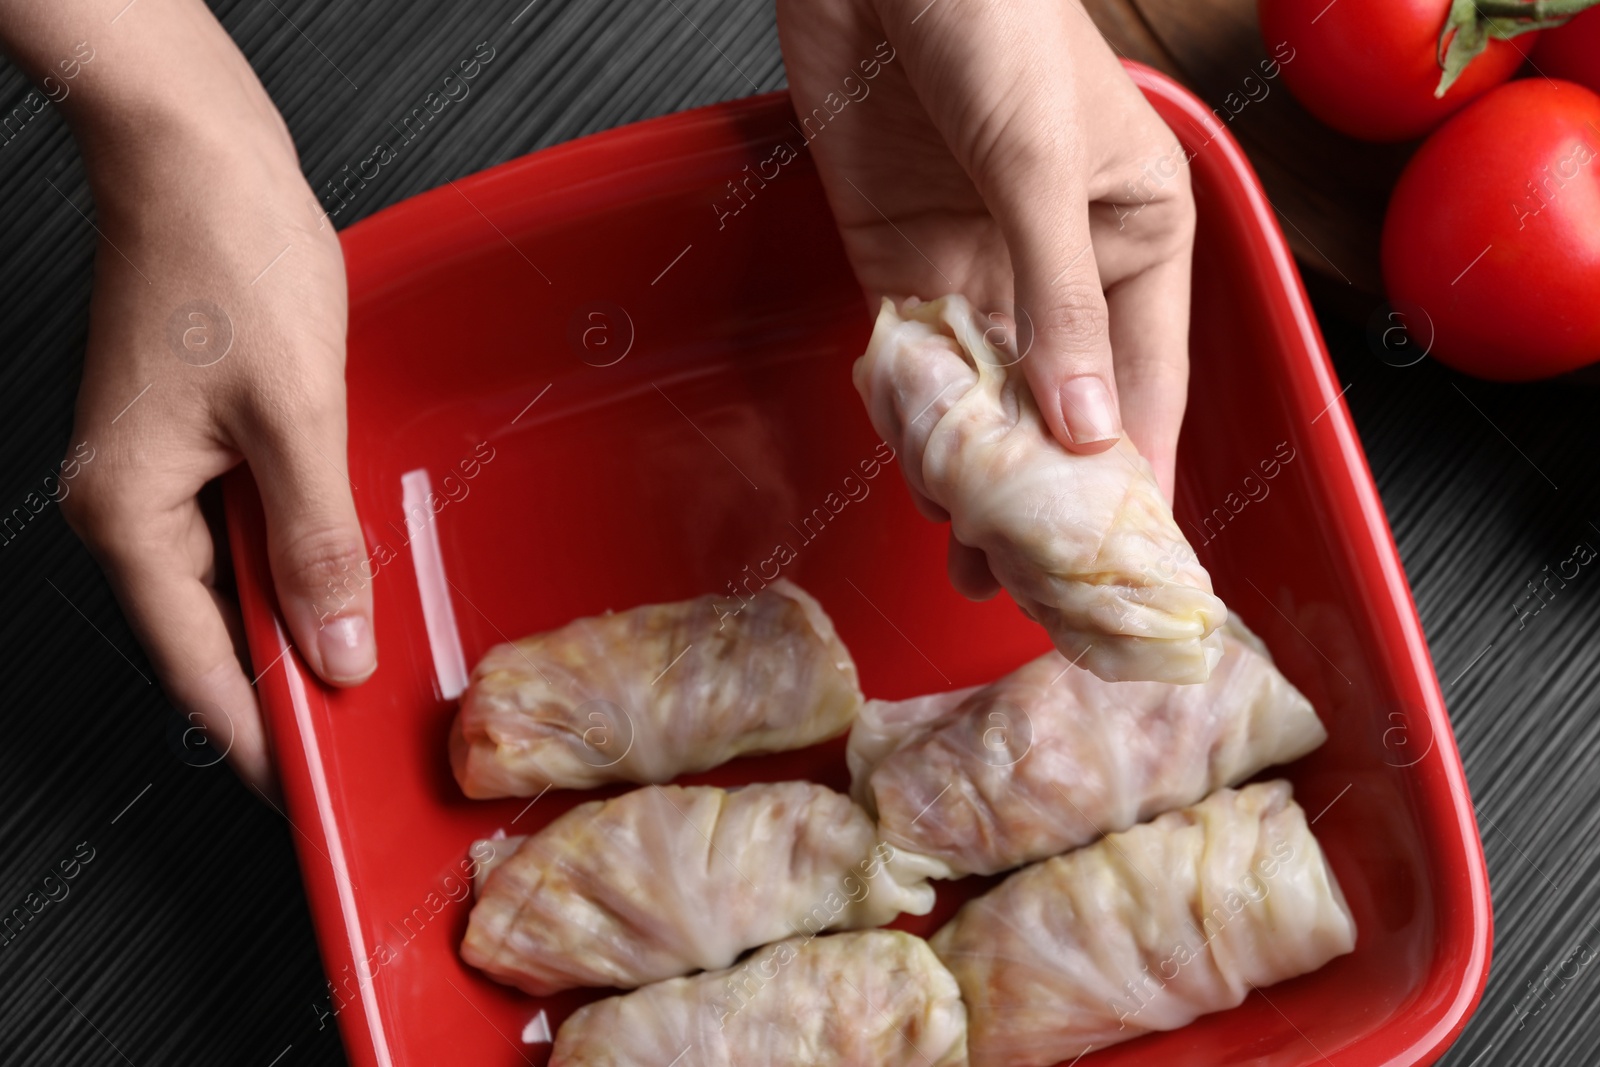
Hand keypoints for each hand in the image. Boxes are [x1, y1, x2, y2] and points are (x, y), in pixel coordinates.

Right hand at [3, 1, 376, 795]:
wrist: (202, 157)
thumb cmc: (227, 259)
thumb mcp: (295, 421)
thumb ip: (317, 546)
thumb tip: (334, 648)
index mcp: (133, 511)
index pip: (199, 664)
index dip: (259, 735)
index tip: (308, 788)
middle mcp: (133, 501)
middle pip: (213, 632)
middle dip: (285, 688)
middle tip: (356, 739)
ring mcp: (163, 471)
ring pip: (235, 584)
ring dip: (296, 626)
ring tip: (361, 672)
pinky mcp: (199, 439)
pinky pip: (248, 531)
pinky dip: (295, 564)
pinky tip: (342, 582)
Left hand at [778, 0, 1194, 596]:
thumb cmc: (992, 16)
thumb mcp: (1043, 162)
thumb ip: (1058, 298)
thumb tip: (1083, 427)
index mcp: (1135, 235)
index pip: (1146, 380)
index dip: (1136, 472)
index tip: (1123, 562)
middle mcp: (1060, 266)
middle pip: (1061, 406)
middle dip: (1043, 493)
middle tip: (1025, 583)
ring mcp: (975, 267)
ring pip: (984, 398)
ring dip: (974, 475)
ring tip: (967, 560)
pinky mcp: (897, 261)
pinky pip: (912, 361)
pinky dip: (911, 417)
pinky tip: (915, 473)